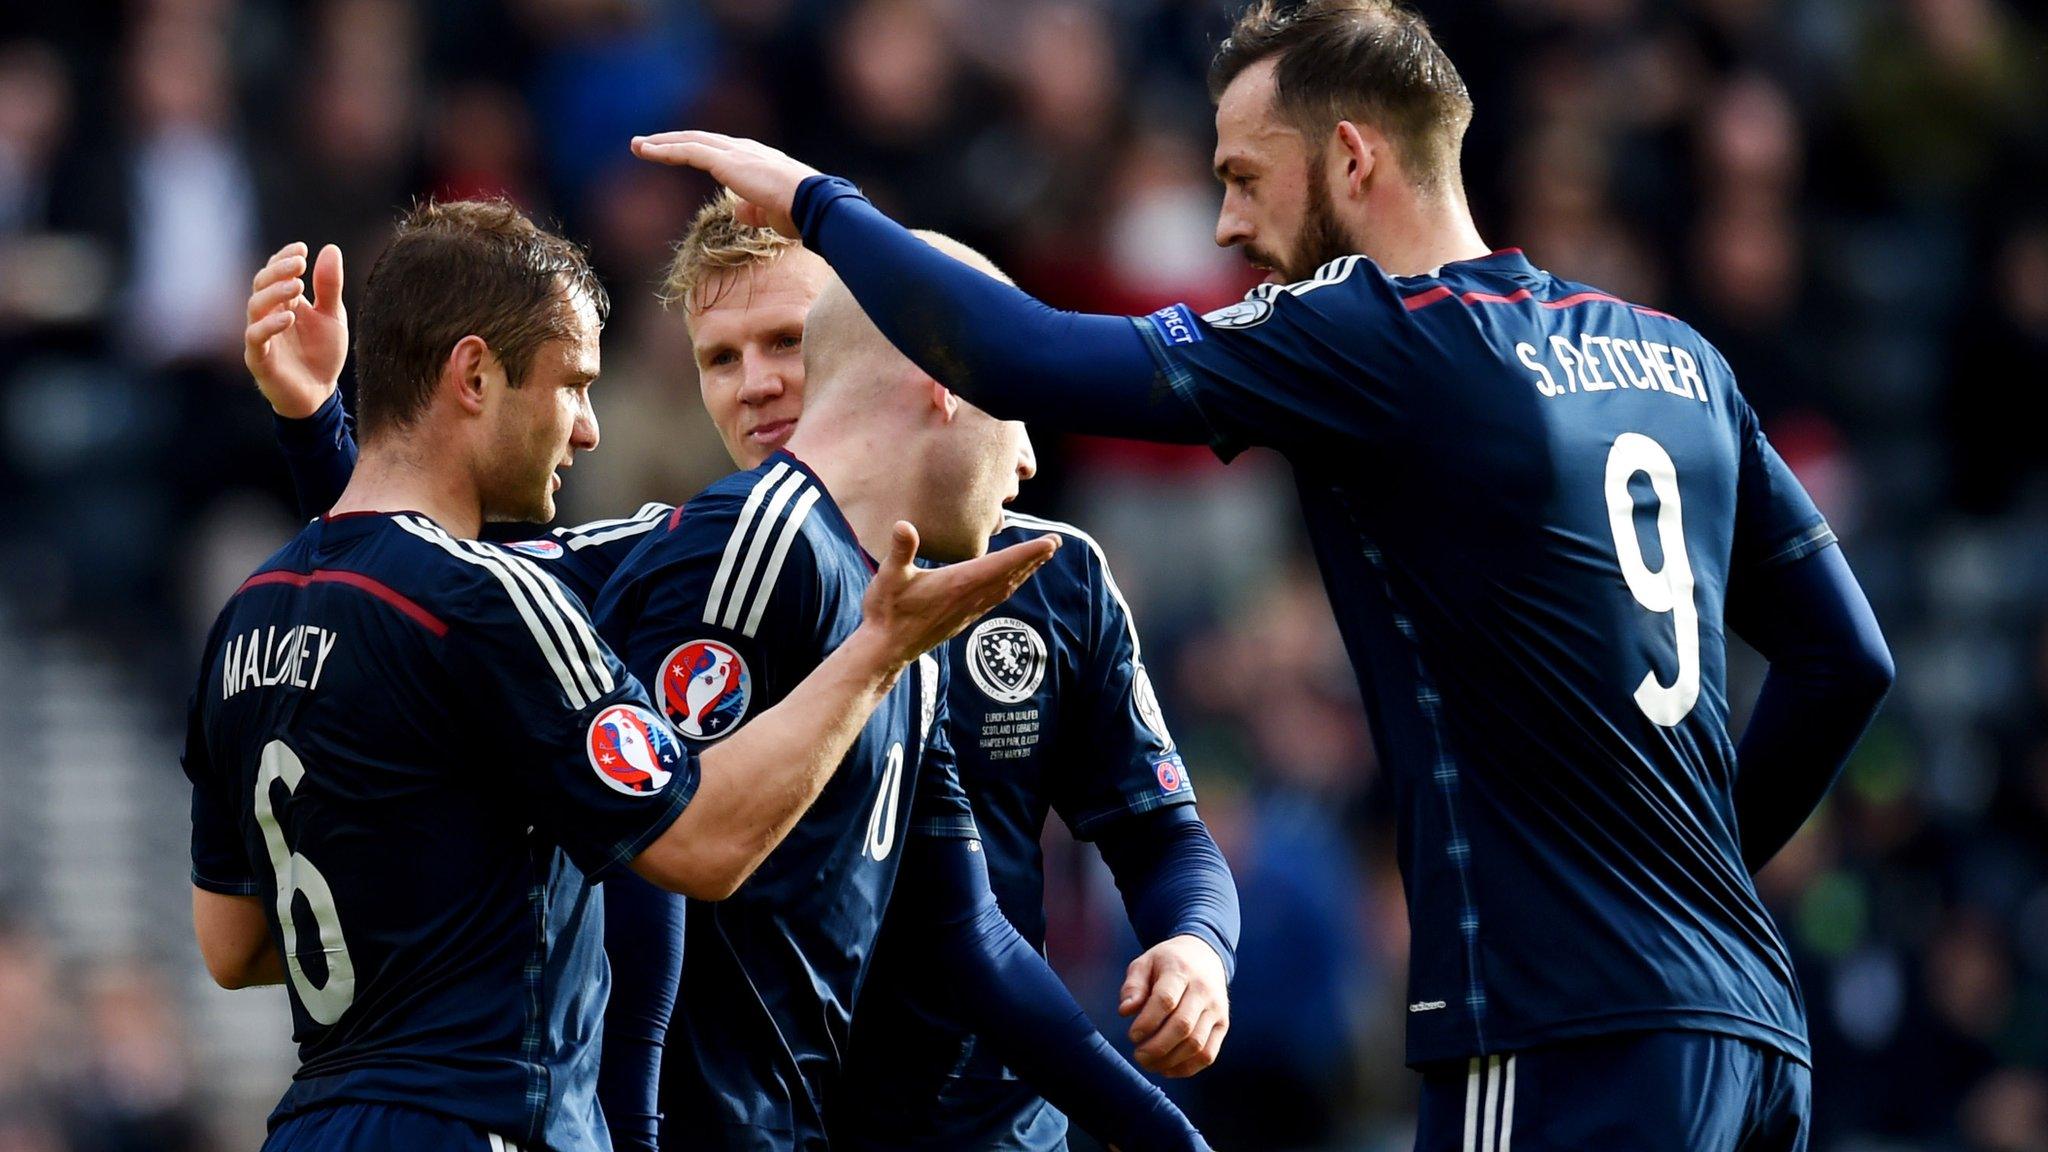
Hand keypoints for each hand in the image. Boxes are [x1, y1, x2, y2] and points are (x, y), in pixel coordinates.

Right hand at [245, 241, 347, 418]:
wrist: (320, 394)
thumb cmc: (322, 353)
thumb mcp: (332, 317)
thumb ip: (329, 287)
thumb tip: (330, 248)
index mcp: (283, 302)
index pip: (275, 273)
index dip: (283, 258)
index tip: (301, 248)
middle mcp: (268, 315)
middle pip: (261, 284)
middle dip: (278, 271)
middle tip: (299, 263)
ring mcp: (261, 336)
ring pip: (255, 307)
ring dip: (275, 293)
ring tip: (298, 285)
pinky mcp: (259, 358)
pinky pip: (256, 338)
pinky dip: (270, 325)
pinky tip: (289, 317)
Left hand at [631, 131, 819, 238]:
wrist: (812, 205)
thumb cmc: (800, 213)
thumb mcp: (772, 213)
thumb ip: (753, 209)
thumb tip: (739, 210)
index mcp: (757, 161)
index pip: (720, 152)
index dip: (697, 151)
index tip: (678, 155)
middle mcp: (745, 151)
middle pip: (701, 140)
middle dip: (673, 141)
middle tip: (647, 145)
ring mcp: (736, 153)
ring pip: (691, 141)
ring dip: (661, 143)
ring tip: (638, 146)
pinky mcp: (726, 161)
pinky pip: (690, 151)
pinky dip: (666, 149)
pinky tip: (647, 151)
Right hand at [857, 522, 1057, 669]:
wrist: (886, 649)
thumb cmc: (887, 611)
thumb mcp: (889, 575)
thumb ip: (900, 550)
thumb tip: (903, 525)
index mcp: (959, 583)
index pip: (1002, 564)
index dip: (1028, 552)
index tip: (1051, 542)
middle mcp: (970, 597)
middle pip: (1011, 575)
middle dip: (1035, 558)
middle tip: (1056, 542)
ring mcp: (968, 610)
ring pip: (1006, 588)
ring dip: (1025, 572)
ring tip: (1041, 558)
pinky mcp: (963, 619)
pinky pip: (995, 600)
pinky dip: (1010, 586)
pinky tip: (1011, 583)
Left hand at [1121, 935, 1230, 1076]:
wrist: (1205, 955)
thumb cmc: (1167, 963)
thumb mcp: (1145, 963)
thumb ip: (1133, 986)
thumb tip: (1125, 1011)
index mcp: (1181, 971)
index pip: (1166, 1000)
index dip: (1147, 1022)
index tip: (1132, 1036)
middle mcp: (1203, 991)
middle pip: (1182, 1026)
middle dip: (1157, 1047)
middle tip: (1138, 1056)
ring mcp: (1216, 1009)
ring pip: (1196, 1044)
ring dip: (1170, 1061)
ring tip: (1149, 1064)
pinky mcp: (1223, 1025)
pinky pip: (1209, 1054)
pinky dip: (1187, 1068)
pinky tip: (1167, 1069)